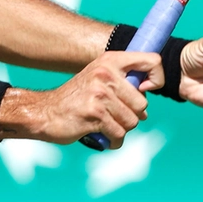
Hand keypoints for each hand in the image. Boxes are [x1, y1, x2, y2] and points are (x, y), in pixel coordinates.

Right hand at [8, 51, 162, 148]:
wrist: (45, 112)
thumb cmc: (76, 99)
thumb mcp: (99, 79)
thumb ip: (123, 84)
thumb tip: (146, 104)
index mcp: (110, 61)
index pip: (152, 61)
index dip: (157, 78)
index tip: (145, 89)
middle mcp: (105, 73)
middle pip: (142, 103)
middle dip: (131, 115)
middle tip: (112, 115)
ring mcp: (99, 93)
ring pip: (132, 121)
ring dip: (120, 129)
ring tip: (104, 124)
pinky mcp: (94, 114)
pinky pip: (119, 134)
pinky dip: (113, 140)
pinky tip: (101, 134)